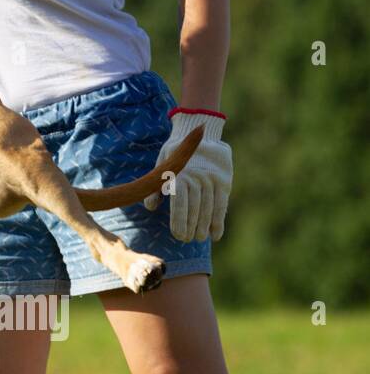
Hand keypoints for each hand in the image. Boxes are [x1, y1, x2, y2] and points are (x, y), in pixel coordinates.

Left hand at [143, 109, 231, 241]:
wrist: (200, 133)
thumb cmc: (175, 154)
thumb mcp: (162, 166)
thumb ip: (156, 187)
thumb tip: (150, 207)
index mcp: (178, 176)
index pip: (179, 204)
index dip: (180, 221)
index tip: (179, 236)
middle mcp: (196, 178)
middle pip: (195, 208)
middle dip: (191, 227)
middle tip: (188, 240)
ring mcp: (211, 179)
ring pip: (208, 208)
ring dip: (205, 225)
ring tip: (200, 238)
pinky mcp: (224, 180)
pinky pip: (222, 203)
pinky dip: (219, 220)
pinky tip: (216, 235)